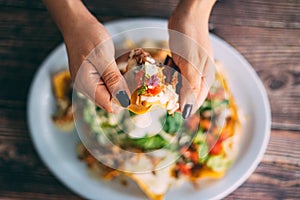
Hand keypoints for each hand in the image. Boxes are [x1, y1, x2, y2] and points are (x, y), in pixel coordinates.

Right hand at [43, 0, 129, 111]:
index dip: (123, 100)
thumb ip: (113, 80)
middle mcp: (84, 87)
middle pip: (108, 101)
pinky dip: (115, 81)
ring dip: (119, 86)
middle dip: (122, 93)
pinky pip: (105, 86)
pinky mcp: (90, 77)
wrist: (77, 24)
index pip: (108, 105)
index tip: (136, 91)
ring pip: (108, 94)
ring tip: (125, 72)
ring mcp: (86, 83)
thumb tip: (123, 100)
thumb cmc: (88, 36)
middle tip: (133, 79)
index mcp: (86, 84)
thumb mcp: (104, 58)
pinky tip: (118, 72)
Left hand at [168, 0, 215, 117]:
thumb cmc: (191, 40)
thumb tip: (186, 110)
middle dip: (174, 97)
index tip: (168, 108)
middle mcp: (199, 76)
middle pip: (187, 95)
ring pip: (179, 85)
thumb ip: (189, 88)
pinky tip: (162, 74)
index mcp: (205, 79)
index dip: (182, 108)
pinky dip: (168, 77)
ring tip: (160, 84)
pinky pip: (175, 75)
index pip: (194, 102)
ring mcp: (191, 69)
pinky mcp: (182, 62)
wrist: (187, 17)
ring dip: (170, 87)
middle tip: (160, 95)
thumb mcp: (191, 66)